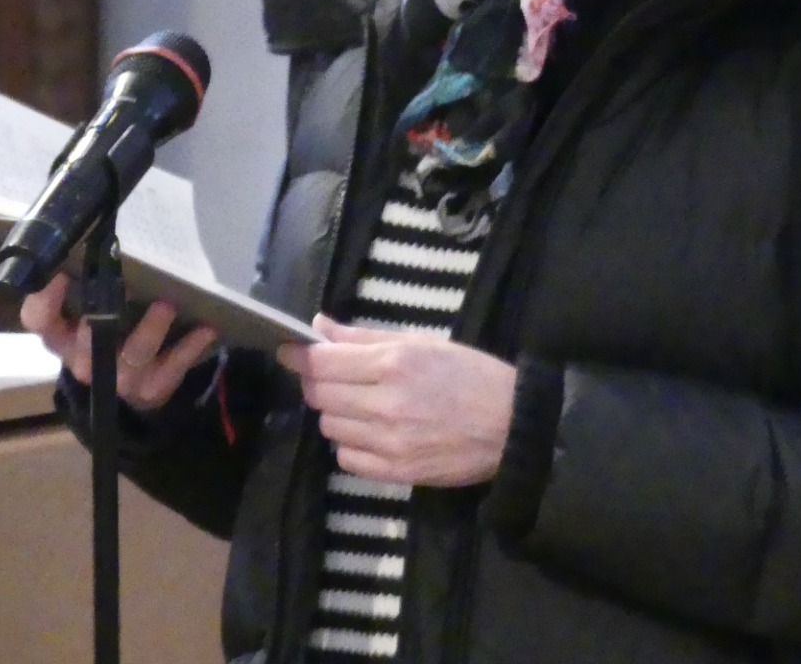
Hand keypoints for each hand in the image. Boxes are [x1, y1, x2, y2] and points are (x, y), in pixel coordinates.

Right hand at [18, 273, 218, 411]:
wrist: (126, 385)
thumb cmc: (102, 330)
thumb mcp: (85, 310)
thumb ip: (86, 280)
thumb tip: (99, 226)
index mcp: (60, 336)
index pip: (38, 320)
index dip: (44, 299)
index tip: (60, 272)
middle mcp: (83, 361)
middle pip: (87, 341)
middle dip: (102, 317)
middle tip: (121, 286)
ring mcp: (119, 379)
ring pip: (133, 354)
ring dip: (151, 328)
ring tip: (168, 304)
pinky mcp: (151, 388)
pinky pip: (172, 368)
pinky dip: (189, 347)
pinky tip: (206, 327)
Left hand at [277, 315, 515, 486]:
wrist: (512, 427)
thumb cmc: (470, 375)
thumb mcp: (422, 343)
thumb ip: (365, 338)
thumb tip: (319, 327)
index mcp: (393, 364)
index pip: (323, 362)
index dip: (299, 355)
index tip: (288, 349)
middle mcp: (385, 404)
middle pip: (320, 395)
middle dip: (318, 382)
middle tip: (333, 375)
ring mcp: (389, 443)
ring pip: (330, 427)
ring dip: (336, 413)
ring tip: (360, 403)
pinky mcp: (395, 473)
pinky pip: (347, 458)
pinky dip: (350, 444)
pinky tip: (371, 431)